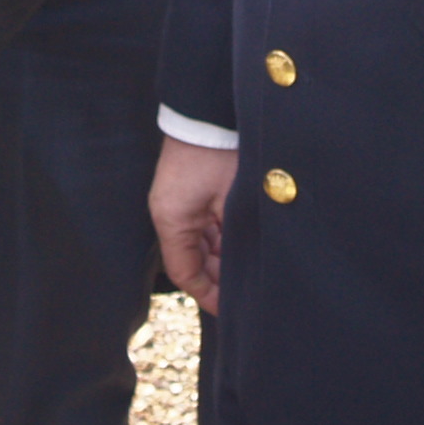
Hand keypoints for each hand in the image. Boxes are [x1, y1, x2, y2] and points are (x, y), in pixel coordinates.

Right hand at [150, 137, 233, 314]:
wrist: (211, 117)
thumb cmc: (211, 157)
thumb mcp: (220, 205)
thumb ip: (224, 240)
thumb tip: (239, 269)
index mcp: (173, 222)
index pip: (186, 273)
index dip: (207, 294)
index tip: (229, 308)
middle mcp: (176, 217)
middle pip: (196, 263)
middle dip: (220, 278)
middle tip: (245, 293)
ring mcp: (188, 206)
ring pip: (207, 248)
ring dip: (225, 260)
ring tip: (250, 273)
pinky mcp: (202, 196)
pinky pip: (212, 230)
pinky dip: (227, 242)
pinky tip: (247, 248)